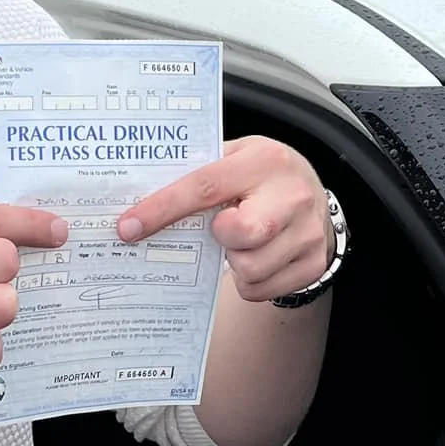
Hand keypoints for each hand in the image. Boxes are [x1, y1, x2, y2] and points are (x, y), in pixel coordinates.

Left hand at [117, 137, 330, 303]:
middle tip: (223, 227)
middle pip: (239, 233)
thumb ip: (202, 170)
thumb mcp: (239, 156)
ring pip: (249, 268)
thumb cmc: (263, 175)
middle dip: (220, 237)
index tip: (129, 227)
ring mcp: (308, 233)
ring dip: (233, 261)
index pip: (205, 186)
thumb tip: (140, 196)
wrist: (316, 196)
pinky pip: (262, 290)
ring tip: (241, 242)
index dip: (163, 208)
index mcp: (264, 160)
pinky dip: (249, 280)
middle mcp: (292, 195)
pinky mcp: (312, 265)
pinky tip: (256, 257)